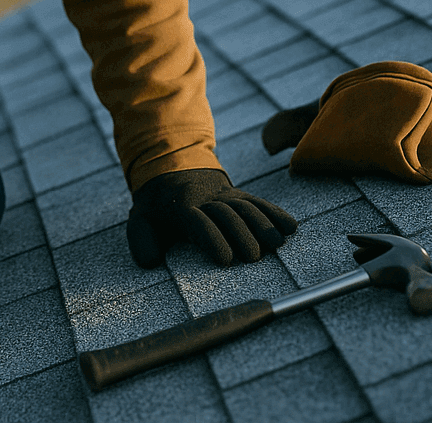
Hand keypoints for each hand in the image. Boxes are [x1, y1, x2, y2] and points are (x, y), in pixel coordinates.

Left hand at [126, 168, 296, 268]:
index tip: (224, 260)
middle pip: (226, 213)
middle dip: (241, 234)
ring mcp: (225, 195)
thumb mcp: (141, 219)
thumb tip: (150, 263)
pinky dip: (276, 213)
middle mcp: (206, 199)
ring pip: (245, 205)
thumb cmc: (158, 206)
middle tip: (253, 257)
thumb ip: (142, 241)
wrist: (172, 169)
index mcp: (180, 207)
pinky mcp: (239, 194)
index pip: (196, 221)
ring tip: (276, 244)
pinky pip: (259, 201)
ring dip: (263, 223)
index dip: (211, 238)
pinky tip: (291, 227)